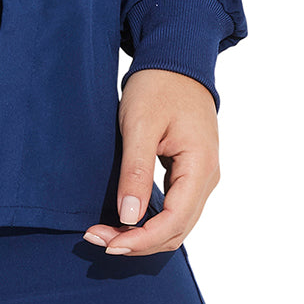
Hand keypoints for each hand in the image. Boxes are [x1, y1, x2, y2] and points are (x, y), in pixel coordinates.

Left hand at [81, 68, 219, 256]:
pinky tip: (124, 219)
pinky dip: (150, 219)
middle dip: (138, 241)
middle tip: (97, 239)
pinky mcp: (190, 172)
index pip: (175, 221)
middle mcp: (206, 178)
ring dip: (143, 234)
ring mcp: (201, 177)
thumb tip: (129, 217)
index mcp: (200, 167)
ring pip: (176, 223)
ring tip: (106, 233)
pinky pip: (174, 208)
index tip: (109, 243)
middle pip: (176, 229)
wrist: (175, 60)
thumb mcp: (140, 124)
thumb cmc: (158, 86)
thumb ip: (136, 171)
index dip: (142, 239)